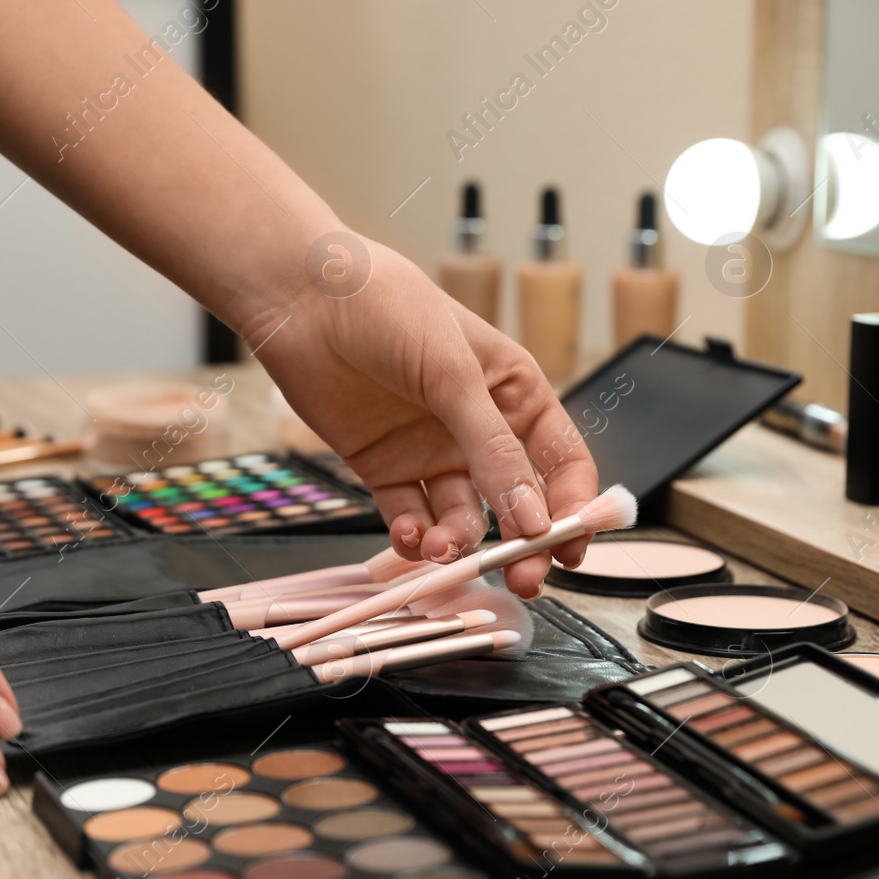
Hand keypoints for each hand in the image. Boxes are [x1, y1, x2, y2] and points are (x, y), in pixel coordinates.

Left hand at [247, 234, 598, 598]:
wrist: (305, 301)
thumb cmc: (388, 309)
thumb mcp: (454, 375)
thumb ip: (493, 450)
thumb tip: (535, 519)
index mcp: (514, 392)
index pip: (561, 461)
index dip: (573, 507)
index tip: (571, 547)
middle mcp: (478, 428)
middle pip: (517, 502)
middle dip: (523, 544)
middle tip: (523, 577)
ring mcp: (431, 451)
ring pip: (462, 517)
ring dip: (459, 542)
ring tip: (443, 548)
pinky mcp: (385, 467)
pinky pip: (410, 516)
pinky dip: (413, 536)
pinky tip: (409, 534)